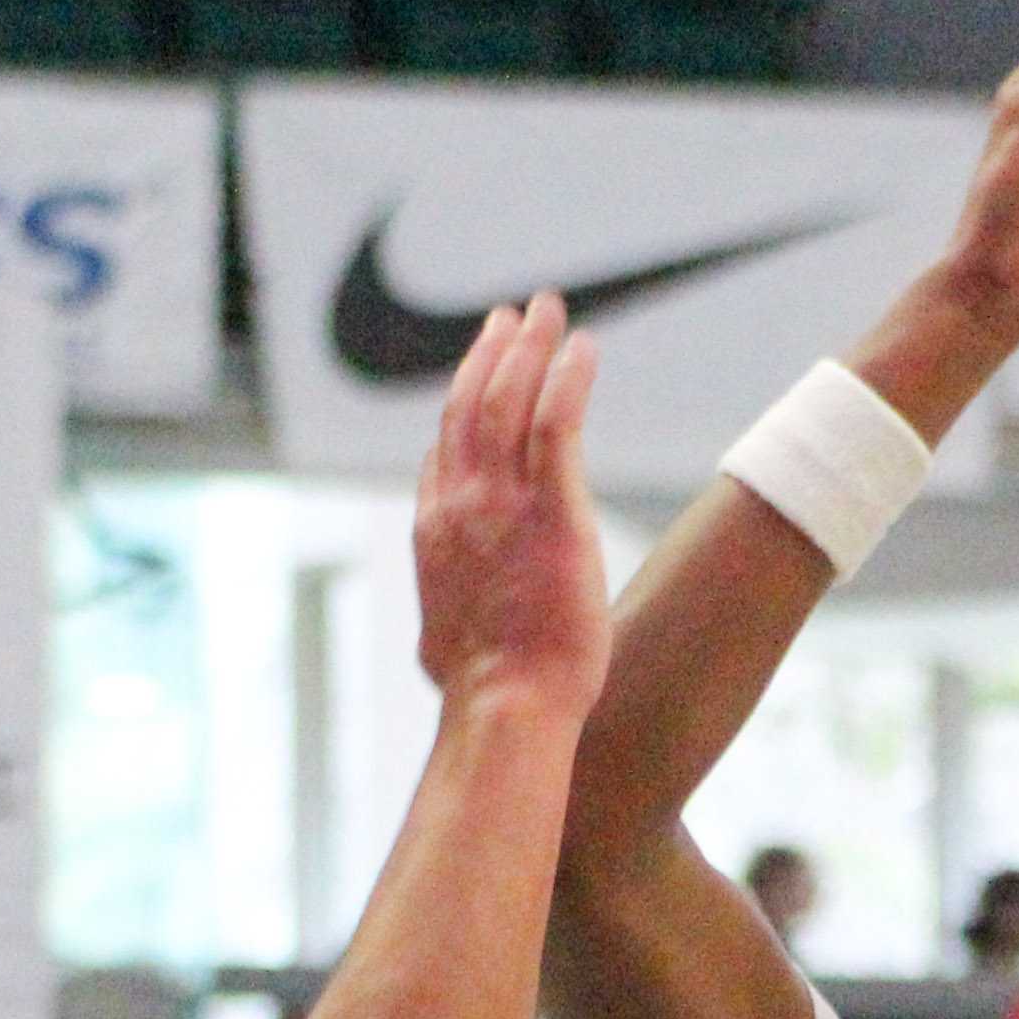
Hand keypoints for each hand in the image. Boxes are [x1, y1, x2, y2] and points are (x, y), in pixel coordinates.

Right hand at [411, 292, 608, 714]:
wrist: (506, 707)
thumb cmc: (486, 693)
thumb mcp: (444, 642)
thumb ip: (448, 613)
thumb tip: (439, 635)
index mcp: (436, 532)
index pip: (445, 450)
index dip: (464, 404)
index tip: (484, 373)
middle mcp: (461, 504)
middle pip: (470, 405)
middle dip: (492, 353)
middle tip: (515, 316)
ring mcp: (503, 503)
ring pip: (509, 400)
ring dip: (528, 348)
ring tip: (548, 312)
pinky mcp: (553, 510)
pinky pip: (556, 423)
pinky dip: (566, 378)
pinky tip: (583, 349)